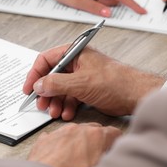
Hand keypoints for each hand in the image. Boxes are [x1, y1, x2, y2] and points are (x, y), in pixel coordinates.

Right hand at [23, 45, 164, 118]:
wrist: (137, 96)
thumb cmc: (115, 82)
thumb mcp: (81, 83)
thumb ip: (56, 83)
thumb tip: (38, 85)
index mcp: (75, 52)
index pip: (46, 59)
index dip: (35, 74)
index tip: (29, 88)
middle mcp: (77, 63)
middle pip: (52, 75)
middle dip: (46, 92)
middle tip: (41, 104)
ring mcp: (82, 76)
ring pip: (60, 88)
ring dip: (56, 101)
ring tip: (55, 112)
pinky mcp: (87, 89)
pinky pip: (70, 96)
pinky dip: (67, 105)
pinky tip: (67, 113)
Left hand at [28, 122, 121, 166]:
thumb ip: (106, 158)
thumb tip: (111, 159)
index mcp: (96, 136)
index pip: (114, 132)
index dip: (116, 141)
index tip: (114, 147)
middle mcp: (79, 129)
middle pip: (94, 128)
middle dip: (97, 138)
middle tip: (96, 152)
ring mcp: (61, 131)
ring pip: (75, 130)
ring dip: (78, 139)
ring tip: (77, 156)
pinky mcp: (47, 137)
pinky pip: (57, 136)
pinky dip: (60, 143)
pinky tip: (60, 155)